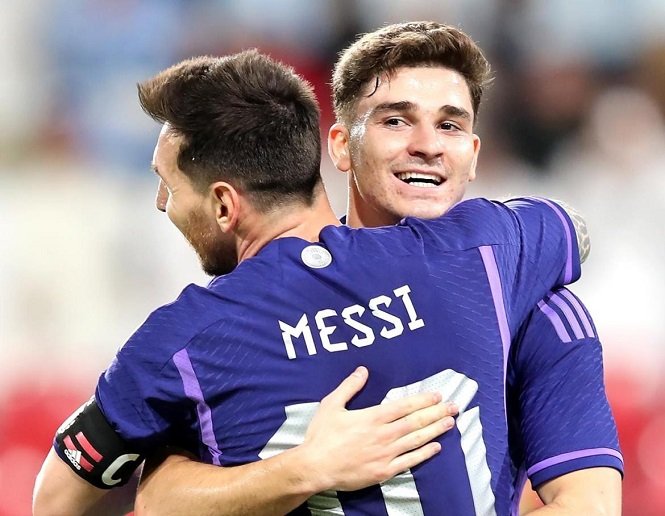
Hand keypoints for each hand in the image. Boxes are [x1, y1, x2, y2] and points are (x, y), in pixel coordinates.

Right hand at [297, 366, 456, 491]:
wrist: (316, 467)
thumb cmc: (322, 436)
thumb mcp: (331, 405)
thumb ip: (349, 387)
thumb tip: (362, 371)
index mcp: (372, 417)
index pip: (404, 406)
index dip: (423, 400)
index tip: (437, 395)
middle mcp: (384, 434)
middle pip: (416, 421)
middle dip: (437, 413)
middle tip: (454, 406)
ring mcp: (386, 454)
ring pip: (417, 439)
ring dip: (435, 430)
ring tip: (450, 423)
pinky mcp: (384, 471)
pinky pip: (410, 461)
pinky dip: (425, 453)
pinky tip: (436, 447)